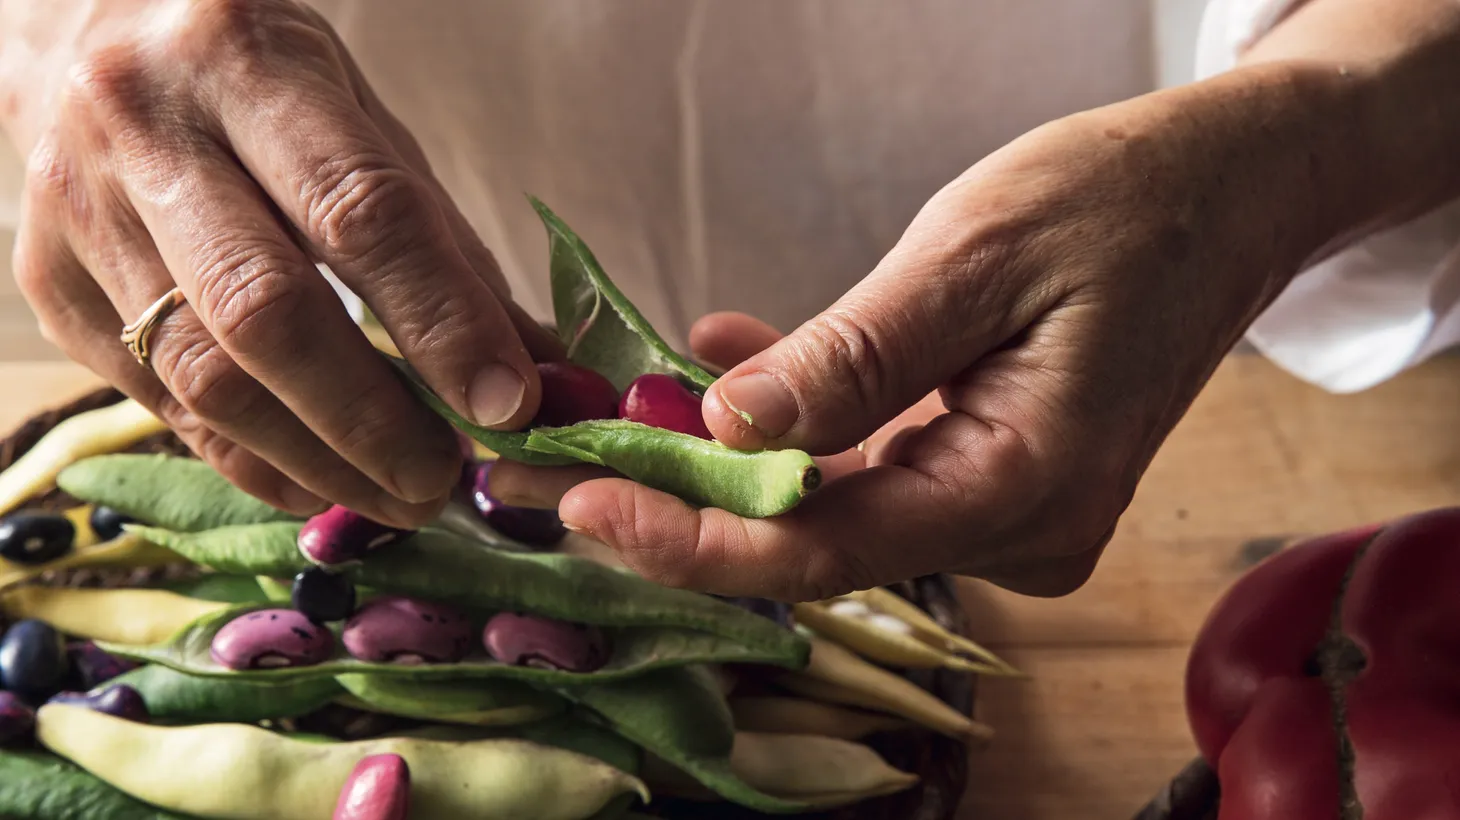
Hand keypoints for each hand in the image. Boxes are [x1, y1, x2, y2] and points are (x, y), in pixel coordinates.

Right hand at [0, 0, 557, 526]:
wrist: (73, 29)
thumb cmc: (253, 75)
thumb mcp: (361, 117)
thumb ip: (444, 240)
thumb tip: (537, 368)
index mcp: (244, 61)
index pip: (359, 211)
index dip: (443, 321)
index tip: (509, 404)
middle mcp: (143, 130)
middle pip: (266, 313)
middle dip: (373, 420)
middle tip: (446, 478)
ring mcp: (80, 213)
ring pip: (203, 377)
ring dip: (316, 461)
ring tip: (399, 497)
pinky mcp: (48, 286)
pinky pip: (160, 402)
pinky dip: (252, 459)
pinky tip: (318, 480)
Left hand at [492, 69, 1346, 599]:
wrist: (1229, 190)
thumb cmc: (1121, 203)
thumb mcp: (972, 259)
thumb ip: (853, 359)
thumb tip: (736, 430)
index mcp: (1022, 486)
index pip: (825, 550)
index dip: (695, 540)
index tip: (588, 511)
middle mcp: (1018, 529)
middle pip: (821, 542)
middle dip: (694, 506)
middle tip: (576, 468)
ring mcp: (1010, 511)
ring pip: (837, 507)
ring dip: (738, 459)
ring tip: (637, 408)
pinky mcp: (994, 475)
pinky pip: (874, 468)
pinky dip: (800, 428)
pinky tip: (731, 365)